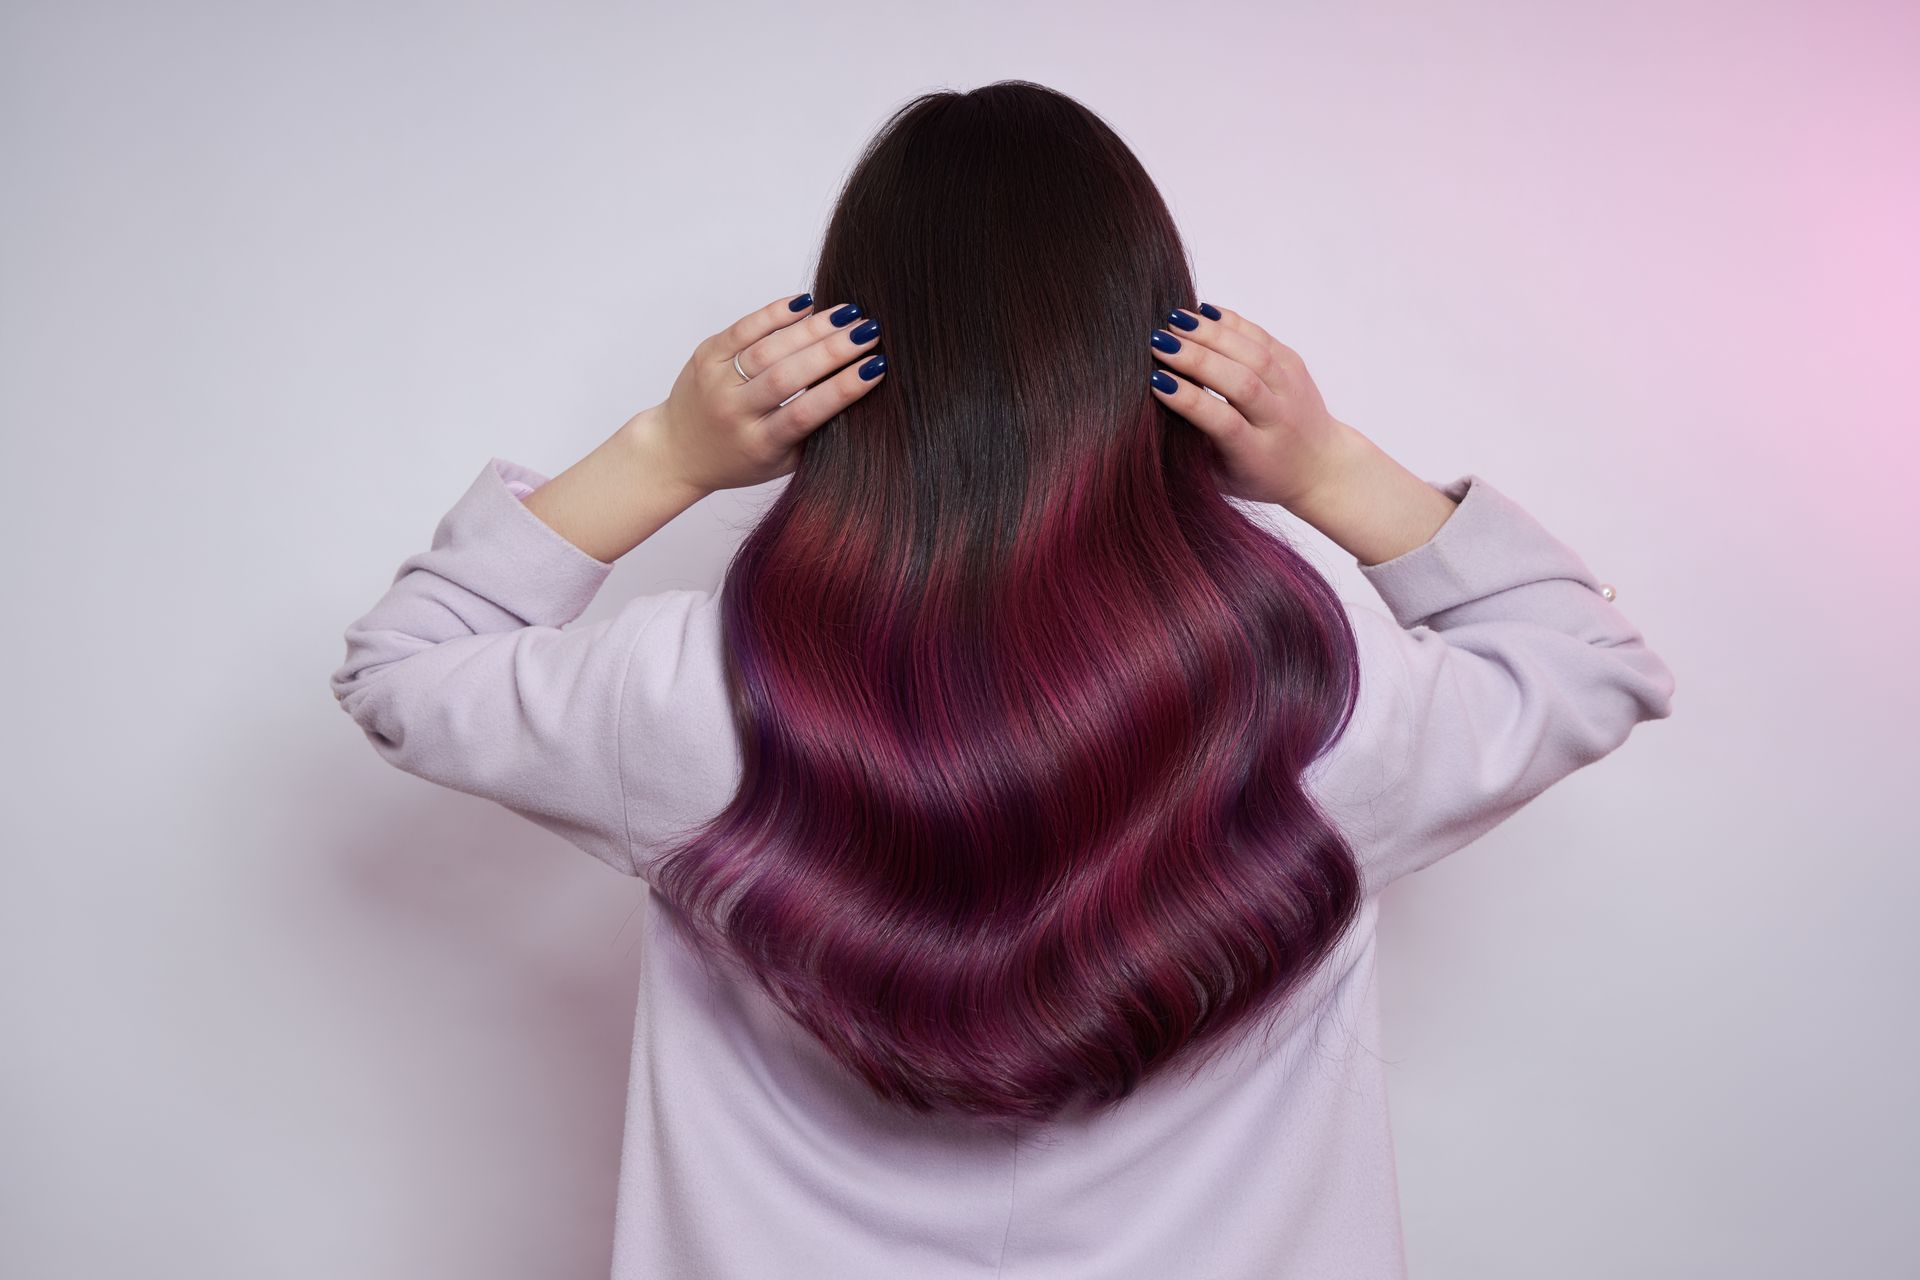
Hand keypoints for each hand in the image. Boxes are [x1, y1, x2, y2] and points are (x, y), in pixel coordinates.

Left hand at [627, 292, 886, 495]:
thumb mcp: (781, 462)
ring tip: (849, 313)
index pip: (805, 412)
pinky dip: (774, 314)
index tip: (877, 367)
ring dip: (812, 329)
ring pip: (768, 350)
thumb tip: (859, 389)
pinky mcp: (705, 356)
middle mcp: (734, 413)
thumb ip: (815, 434)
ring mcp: (717, 382)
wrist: (677, 451)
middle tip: (870, 331)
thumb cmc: (742, 458)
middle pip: (787, 376)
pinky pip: (742, 329)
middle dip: (833, 351)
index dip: (842, 389)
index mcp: (759, 444)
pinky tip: (805, 303)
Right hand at [1148, 305, 1355, 509]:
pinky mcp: (1296, 365)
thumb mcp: (1220, 477)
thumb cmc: (1256, 476)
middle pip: (1241, 383)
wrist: (1320, 466)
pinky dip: (1230, 322)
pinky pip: (1261, 336)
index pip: (1224, 422)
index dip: (1190, 400)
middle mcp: (1280, 420)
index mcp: (1257, 454)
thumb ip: (1191, 450)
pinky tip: (1200, 312)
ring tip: (1174, 319)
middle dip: (1197, 359)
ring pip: (1254, 354)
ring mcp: (1293, 389)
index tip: (1156, 381)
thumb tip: (1150, 411)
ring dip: (1212, 334)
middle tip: (1158, 341)